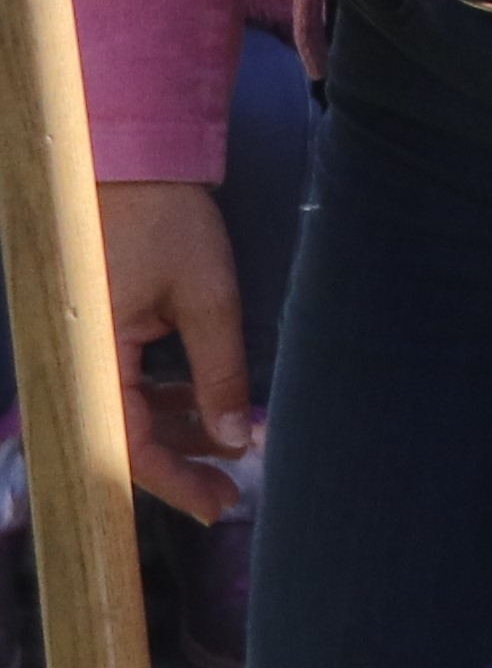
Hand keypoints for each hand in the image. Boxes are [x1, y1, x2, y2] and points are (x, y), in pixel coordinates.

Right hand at [101, 181, 250, 520]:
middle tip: (230, 490)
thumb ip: (221, 372)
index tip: (218, 506)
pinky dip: (165, 401)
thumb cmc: (165, 220)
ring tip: (232, 447)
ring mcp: (84, 348)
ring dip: (176, 432)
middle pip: (122, 438)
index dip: (173, 481)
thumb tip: (237, 436)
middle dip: (179, 466)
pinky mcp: (97, 334)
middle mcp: (78, 360)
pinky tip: (207, 409)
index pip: (125, 444)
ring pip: (126, 414)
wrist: (131, 161)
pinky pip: (125, 385)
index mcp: (92, 355)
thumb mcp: (207, 296)